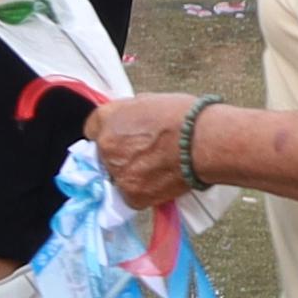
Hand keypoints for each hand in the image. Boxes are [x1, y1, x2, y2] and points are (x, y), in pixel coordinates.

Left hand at [85, 89, 195, 208]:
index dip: (110, 132)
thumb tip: (130, 121)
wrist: (205, 141)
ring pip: (116, 177)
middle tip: (144, 153)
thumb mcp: (151, 101)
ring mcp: (117, 173)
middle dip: (119, 154)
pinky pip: (130, 196)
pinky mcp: (131, 196)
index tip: (120, 137)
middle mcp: (106, 146)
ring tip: (157, 167)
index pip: (92, 128)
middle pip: (103, 155)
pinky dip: (144, 192)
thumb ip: (130, 113)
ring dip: (131, 174)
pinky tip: (161, 180)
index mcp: (108, 119)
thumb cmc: (186, 117)